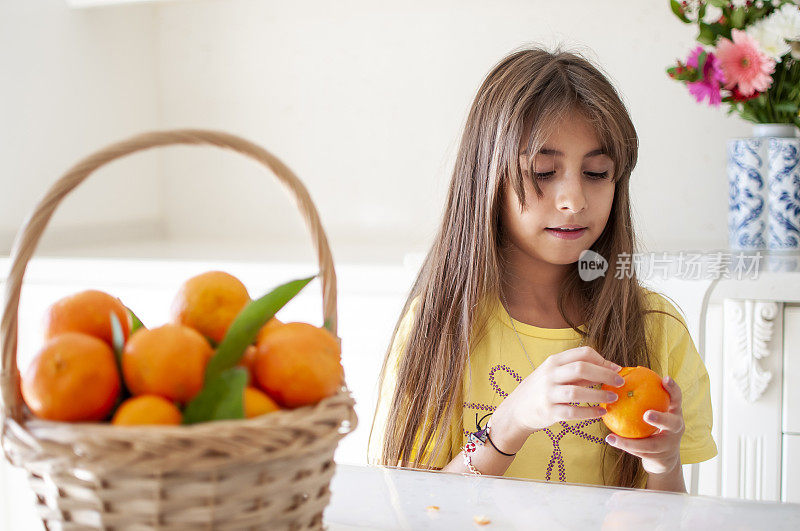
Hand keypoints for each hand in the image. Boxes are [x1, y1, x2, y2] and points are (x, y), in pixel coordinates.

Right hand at [504, 346, 624, 433]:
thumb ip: (578, 372)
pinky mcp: (548, 412)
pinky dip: (589, 413)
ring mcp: (548, 394)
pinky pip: (572, 413)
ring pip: (577, 392)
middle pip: (581, 368)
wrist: (517, 409)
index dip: (603, 360)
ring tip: (613, 398)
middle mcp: (550, 375)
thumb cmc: (541, 389)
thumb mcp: (555, 375)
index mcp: (554, 362)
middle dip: (605, 374)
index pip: (582, 353)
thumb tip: (608, 370)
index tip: (616, 369)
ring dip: (599, 395)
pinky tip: (600, 413)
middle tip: (620, 382)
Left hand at [604, 376, 684, 474]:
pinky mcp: (659, 458)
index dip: (673, 389)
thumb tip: (618, 375)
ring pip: (652, 445)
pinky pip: (640, 452)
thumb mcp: (655, 409)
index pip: (676, 398)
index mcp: (674, 412)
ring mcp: (669, 445)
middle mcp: (676, 428)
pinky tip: (610, 439)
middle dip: (661, 419)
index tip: (665, 378)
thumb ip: (643, 396)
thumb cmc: (655, 425)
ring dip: (631, 442)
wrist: (664, 457)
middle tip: (646, 414)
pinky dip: (624, 446)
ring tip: (612, 437)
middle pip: (672, 424)